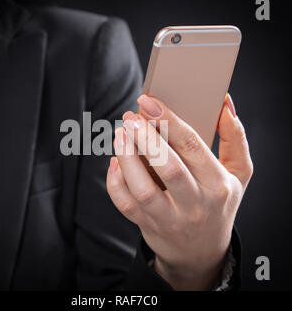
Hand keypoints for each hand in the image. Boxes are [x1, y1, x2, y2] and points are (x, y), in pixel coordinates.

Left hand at [106, 94, 252, 289]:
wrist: (202, 251)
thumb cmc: (219, 203)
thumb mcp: (239, 174)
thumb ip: (235, 139)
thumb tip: (224, 104)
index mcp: (217, 184)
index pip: (193, 147)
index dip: (170, 121)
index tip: (149, 101)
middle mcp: (194, 203)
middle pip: (167, 167)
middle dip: (145, 137)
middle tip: (130, 116)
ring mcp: (169, 218)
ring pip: (142, 189)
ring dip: (126, 158)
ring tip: (120, 134)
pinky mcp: (148, 225)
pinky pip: (125, 205)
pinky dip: (114, 182)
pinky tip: (115, 161)